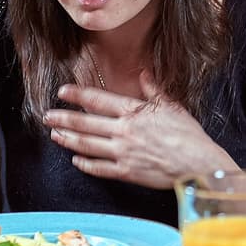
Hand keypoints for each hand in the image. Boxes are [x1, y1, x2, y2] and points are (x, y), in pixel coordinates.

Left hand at [45, 72, 230, 187]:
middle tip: (47, 116)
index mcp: (134, 113)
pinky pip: (100, 168)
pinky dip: (86, 164)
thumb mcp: (172, 105)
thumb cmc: (188, 134)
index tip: (62, 91)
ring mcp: (123, 153)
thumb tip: (144, 73)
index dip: (77, 95)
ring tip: (55, 135)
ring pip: (88, 146)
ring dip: (68, 139)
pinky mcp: (127, 172)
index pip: (98, 100)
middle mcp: (124, 132)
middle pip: (86, 123)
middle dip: (64, 118)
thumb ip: (153, 89)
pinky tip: (75, 160)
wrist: (198, 164)